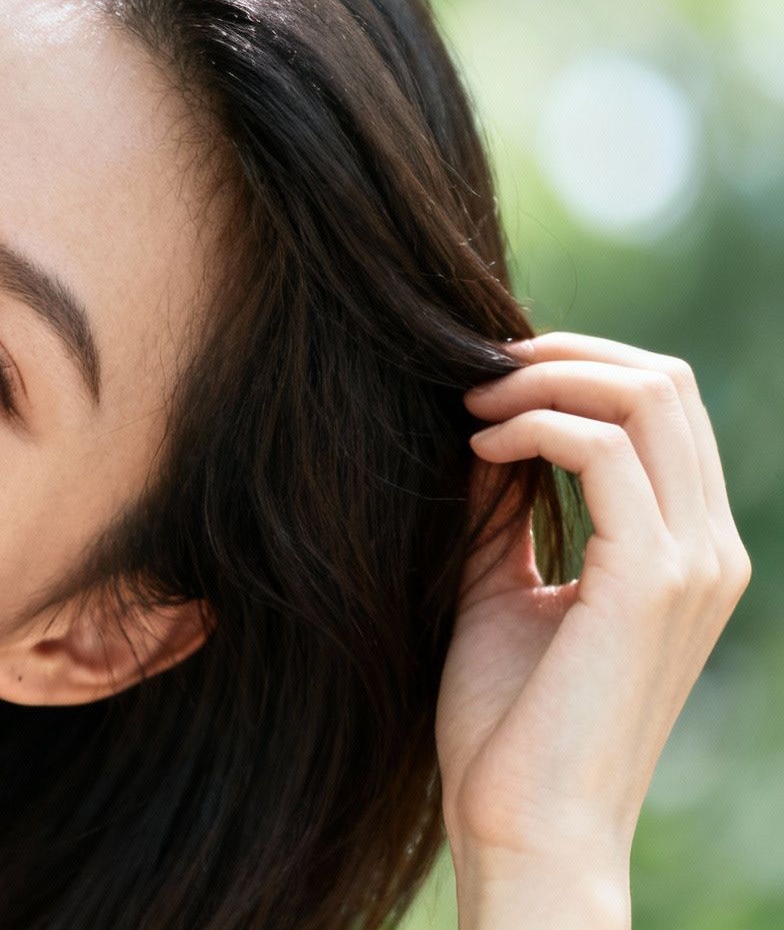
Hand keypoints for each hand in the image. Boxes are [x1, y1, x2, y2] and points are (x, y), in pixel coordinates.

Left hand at [436, 332, 751, 921]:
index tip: (487, 376)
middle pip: (666, 383)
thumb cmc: (508, 725)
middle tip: (474, 370)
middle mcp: (709, 550)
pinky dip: (535, 426)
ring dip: (545, 380)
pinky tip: (479, 448)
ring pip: (648, 396)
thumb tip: (488, 422)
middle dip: (563, 355)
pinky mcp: (653, 581)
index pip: (664, 408)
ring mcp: (692, 562)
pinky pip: (604, 449)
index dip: (577, 367)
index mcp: (686, 552)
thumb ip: (508, 507)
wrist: (524, 825)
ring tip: (471, 406)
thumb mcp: (504, 588)